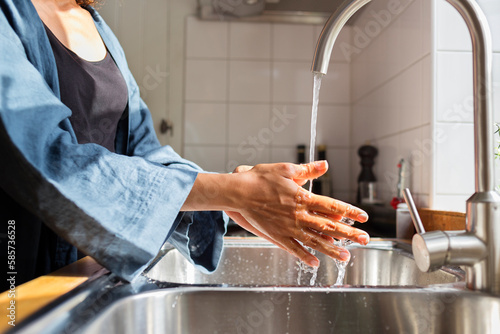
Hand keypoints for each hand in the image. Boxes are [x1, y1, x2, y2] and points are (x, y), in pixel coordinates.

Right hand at [225, 161, 368, 265]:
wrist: (239, 192)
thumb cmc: (260, 178)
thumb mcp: (286, 169)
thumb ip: (307, 170)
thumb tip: (325, 165)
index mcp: (302, 197)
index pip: (332, 206)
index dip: (350, 212)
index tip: (363, 217)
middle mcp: (298, 215)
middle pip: (328, 226)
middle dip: (349, 233)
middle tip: (365, 239)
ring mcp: (288, 227)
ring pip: (314, 241)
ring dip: (331, 249)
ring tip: (345, 256)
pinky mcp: (277, 235)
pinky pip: (294, 248)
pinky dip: (305, 256)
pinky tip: (315, 262)